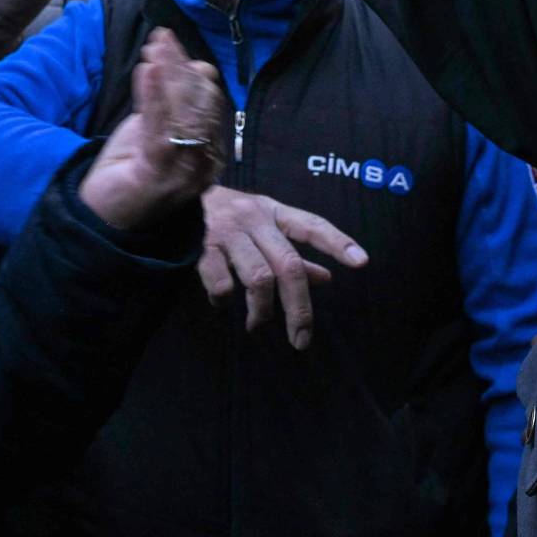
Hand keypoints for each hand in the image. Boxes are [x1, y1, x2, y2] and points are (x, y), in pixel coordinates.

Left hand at [78, 28, 228, 230]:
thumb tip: (200, 66)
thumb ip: (176, 102)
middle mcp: (204, 164)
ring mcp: (183, 172)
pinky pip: (159, 128)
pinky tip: (147, 69)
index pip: (209, 100)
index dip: (190, 68)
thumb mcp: (156, 129)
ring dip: (167, 74)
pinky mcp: (158, 175)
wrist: (104, 218)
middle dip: (179, 67)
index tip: (169, 41)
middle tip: (159, 40)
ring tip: (152, 48)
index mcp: (210, 153)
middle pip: (200, 104)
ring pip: (183, 112)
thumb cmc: (131, 171)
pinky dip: (154, 95)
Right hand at [197, 186, 367, 350]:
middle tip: (301, 339)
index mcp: (273, 211)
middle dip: (299, 307)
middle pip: (288, 265)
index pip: (311, 226)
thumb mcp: (262, 224)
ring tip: (257, 325)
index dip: (337, 242)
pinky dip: (224, 299)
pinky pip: (221, 283)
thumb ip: (292, 251)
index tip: (361, 262)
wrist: (174, 196)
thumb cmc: (228, 215)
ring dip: (261, 310)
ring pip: (259, 279)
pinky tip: (221, 303)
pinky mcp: (201, 248)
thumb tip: (327, 278)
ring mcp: (227, 233)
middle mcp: (253, 219)